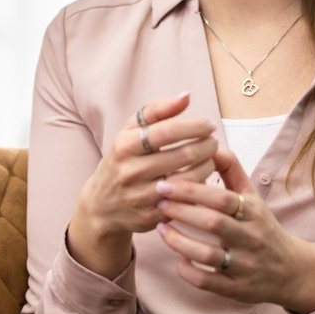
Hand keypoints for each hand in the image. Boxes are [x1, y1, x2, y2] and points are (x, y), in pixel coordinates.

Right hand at [67, 93, 217, 277]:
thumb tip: (186, 96)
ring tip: (209, 159)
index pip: (167, 131)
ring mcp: (140, 196)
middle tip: (213, 142)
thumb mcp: (129, 132)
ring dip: (207, 167)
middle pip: (183, 155)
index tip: (208, 125)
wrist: (102, 206)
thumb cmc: (121, 161)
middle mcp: (130, 171)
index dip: (194, 126)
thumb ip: (156, 111)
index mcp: (124, 146)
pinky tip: (200, 180)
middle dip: (206, 146)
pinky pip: (186, 201)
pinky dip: (199, 189)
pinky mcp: (151, 217)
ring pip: (189, 180)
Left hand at [151, 148, 314, 313]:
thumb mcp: (253, 198)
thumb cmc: (262, 227)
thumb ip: (231, 170)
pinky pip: (207, 282)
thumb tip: (210, 143)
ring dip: (179, 242)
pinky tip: (178, 259)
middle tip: (157, 201)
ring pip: (208, 255)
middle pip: (214, 223)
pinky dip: (189, 271)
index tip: (166, 182)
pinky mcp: (236, 289)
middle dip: (182, 212)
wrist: (290, 271)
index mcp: (254, 212)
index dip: (193, 190)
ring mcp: (244, 265)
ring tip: (160, 228)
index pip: (222, 198)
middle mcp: (251, 238)